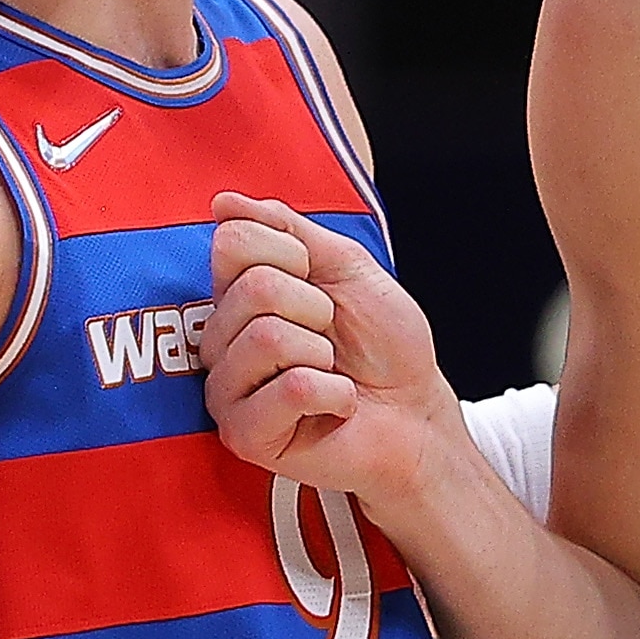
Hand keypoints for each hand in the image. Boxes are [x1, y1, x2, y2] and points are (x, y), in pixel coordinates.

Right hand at [201, 193, 460, 512]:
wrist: (417, 414)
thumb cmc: (384, 348)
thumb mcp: (346, 267)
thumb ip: (288, 230)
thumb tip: (225, 202)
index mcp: (238, 297)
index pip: (232, 242)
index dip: (293, 254)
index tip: (319, 283)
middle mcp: (222, 341)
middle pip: (252, 288)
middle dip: (315, 307)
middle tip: (331, 338)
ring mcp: (228, 392)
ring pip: (267, 337)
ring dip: (323, 353)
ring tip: (331, 372)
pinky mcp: (246, 436)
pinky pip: (291, 389)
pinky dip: (334, 392)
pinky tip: (335, 405)